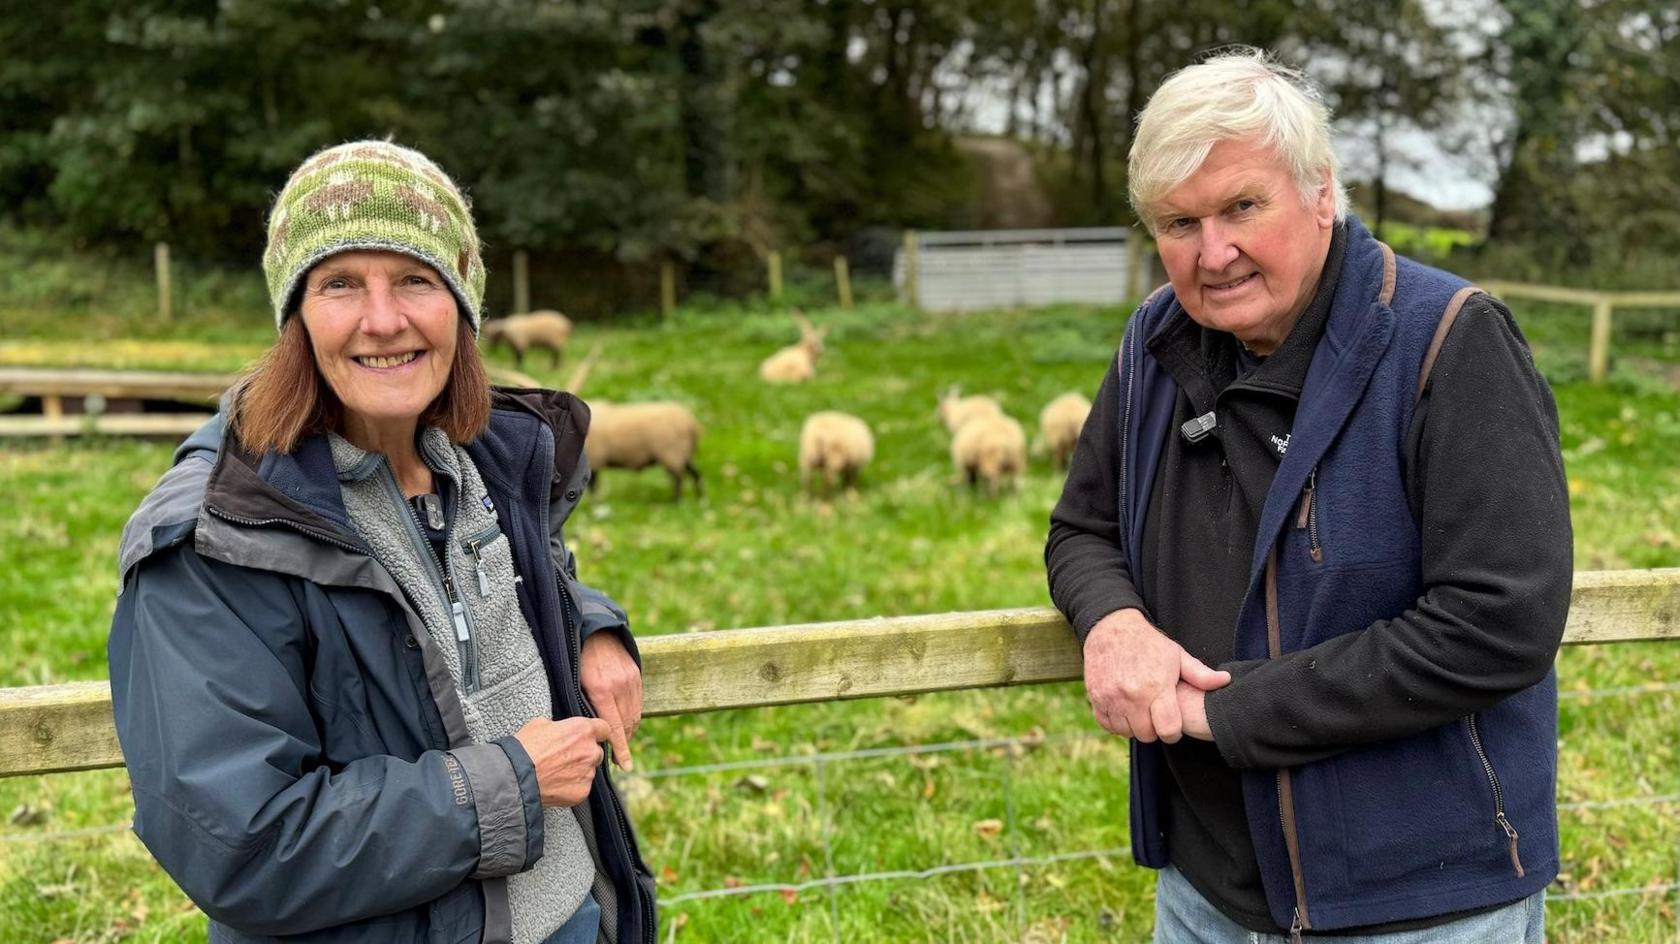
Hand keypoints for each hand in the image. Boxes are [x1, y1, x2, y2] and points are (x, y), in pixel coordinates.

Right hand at [514, 716, 611, 806]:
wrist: (515, 778)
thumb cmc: (524, 749)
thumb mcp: (539, 724)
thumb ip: (559, 726)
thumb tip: (560, 729)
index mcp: (583, 730)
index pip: (604, 728)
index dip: (596, 732)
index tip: (591, 737)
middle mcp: (590, 751)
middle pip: (596, 751)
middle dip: (584, 754)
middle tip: (565, 758)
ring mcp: (588, 773)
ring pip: (589, 770)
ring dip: (578, 771)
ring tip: (557, 773)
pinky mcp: (582, 791)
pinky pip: (582, 786)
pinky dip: (572, 786)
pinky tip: (556, 784)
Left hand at [580, 632, 642, 770]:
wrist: (593, 631)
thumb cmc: (576, 661)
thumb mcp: (573, 684)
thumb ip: (583, 707)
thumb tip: (588, 734)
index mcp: (600, 690)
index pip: (614, 729)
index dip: (621, 750)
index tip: (625, 767)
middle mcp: (619, 686)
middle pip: (626, 725)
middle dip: (623, 743)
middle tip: (617, 758)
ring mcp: (630, 680)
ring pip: (634, 715)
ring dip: (628, 731)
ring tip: (621, 741)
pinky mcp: (636, 674)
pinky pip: (638, 702)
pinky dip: (632, 715)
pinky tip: (625, 721)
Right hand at [1082, 608, 1229, 743]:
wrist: (1110, 628)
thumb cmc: (1148, 643)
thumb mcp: (1176, 655)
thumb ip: (1200, 674)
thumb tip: (1225, 681)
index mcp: (1156, 686)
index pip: (1168, 730)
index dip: (1173, 732)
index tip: (1172, 725)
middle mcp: (1132, 695)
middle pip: (1147, 735)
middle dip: (1154, 730)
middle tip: (1156, 717)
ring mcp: (1111, 697)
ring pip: (1126, 732)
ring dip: (1135, 726)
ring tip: (1140, 711)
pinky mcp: (1096, 698)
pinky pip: (1107, 725)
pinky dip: (1116, 723)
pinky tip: (1124, 710)